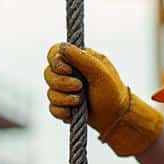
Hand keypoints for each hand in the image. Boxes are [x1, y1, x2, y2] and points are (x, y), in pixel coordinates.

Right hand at [44, 43, 163, 156]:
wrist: (116, 117)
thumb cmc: (112, 91)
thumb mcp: (100, 72)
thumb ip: (82, 58)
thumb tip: (63, 47)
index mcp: (77, 59)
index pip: (55, 53)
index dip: (56, 62)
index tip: (68, 70)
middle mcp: (68, 73)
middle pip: (48, 73)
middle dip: (62, 83)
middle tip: (79, 87)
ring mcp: (64, 90)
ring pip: (49, 92)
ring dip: (63, 99)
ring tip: (79, 102)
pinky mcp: (63, 105)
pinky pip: (52, 108)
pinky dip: (60, 111)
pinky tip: (72, 113)